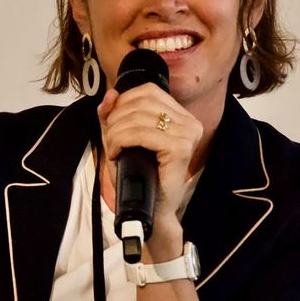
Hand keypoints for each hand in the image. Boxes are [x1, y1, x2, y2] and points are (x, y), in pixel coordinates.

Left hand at [97, 85, 202, 251]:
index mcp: (181, 116)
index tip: (111, 121)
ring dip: (116, 131)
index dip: (123, 101)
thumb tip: (110, 94)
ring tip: (112, 149)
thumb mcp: (122, 139)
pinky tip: (116, 154)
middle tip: (109, 139)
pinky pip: (142, 134)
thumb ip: (113, 116)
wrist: (151, 209)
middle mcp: (189, 122)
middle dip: (117, 118)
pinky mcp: (180, 149)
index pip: (149, 91)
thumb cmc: (139, 177)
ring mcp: (187, 135)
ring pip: (139, 117)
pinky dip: (121, 141)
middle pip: (143, 101)